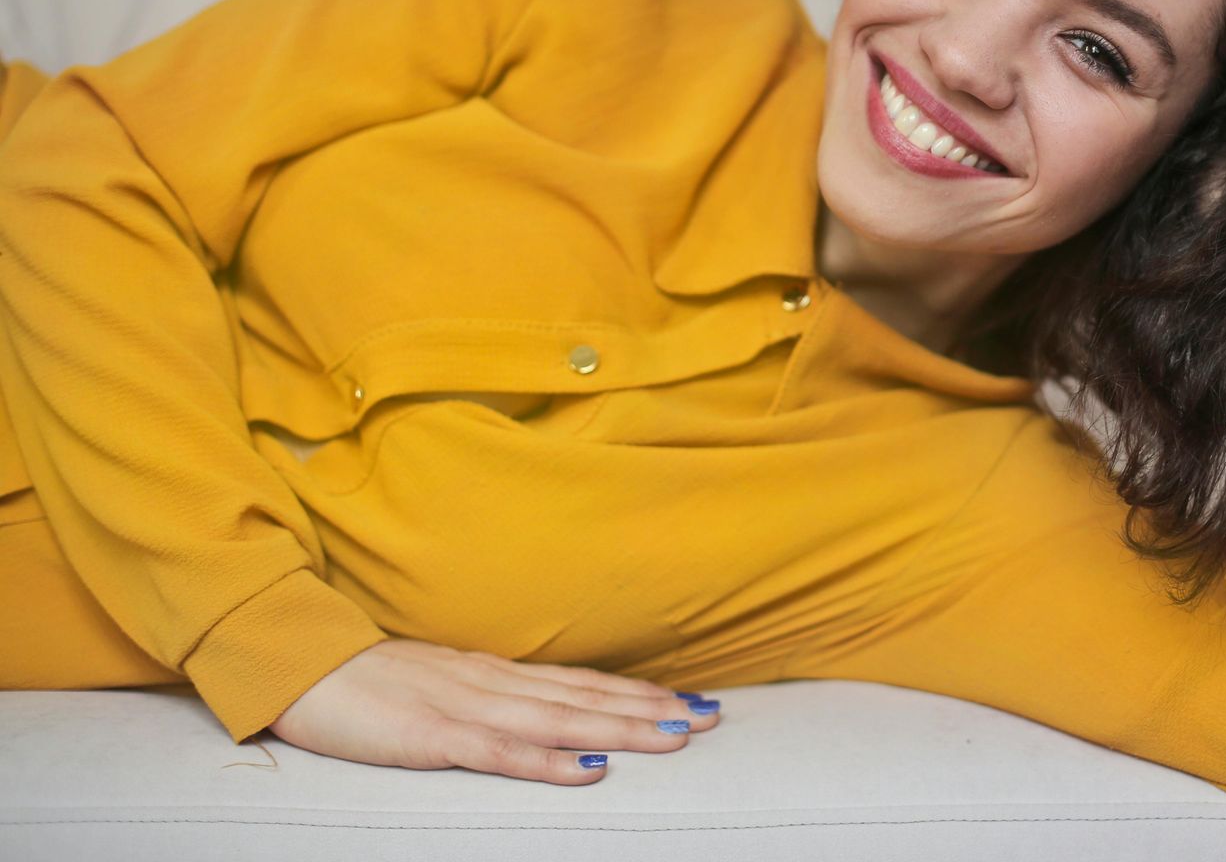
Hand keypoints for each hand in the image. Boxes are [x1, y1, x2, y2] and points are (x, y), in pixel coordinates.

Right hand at [266, 638, 717, 782]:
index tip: (687, 699)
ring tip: (674, 735)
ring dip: (620, 729)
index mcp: (493, 673)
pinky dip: (549, 762)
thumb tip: (535, 712)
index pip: (579, 682)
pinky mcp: (433, 738)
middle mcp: (492, 683)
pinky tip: (589, 772)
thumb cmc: (365, 683)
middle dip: (649, 708)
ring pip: (560, 721)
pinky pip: (502, 753)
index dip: (635, 691)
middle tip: (710, 717)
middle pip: (585, 697)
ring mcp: (466, 708)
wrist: (301, 668)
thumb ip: (485, 698)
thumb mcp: (438, 684)